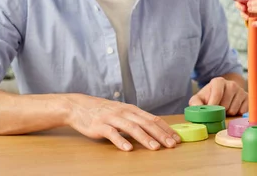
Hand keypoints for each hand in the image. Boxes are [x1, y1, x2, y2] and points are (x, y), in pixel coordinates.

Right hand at [64, 94, 180, 150]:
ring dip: (145, 138)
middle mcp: (125, 112)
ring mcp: (112, 118)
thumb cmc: (104, 111)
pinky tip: (128, 149)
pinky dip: (121, 141)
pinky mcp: (100, 126)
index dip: (166, 128)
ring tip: (155, 147)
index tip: (176, 138)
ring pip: (132, 128)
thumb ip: (136, 120)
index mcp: (132, 110)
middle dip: (161, 134)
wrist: (80, 106)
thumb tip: (154, 130)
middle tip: (172, 144)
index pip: (153, 119)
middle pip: (146, 123)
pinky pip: (112, 134)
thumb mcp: (122, 112)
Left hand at [189, 77, 247, 115]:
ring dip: (228, 114)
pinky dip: (237, 114)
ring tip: (225, 109)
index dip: (213, 105)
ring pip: (234, 110)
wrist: (224, 95)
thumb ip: (195, 102)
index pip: (217, 94)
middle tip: (217, 110)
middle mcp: (231, 84)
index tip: (210, 111)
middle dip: (220, 111)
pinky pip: (242, 112)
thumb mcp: (199, 98)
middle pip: (225, 105)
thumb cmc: (209, 98)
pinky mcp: (248, 98)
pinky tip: (233, 109)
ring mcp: (241, 91)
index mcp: (218, 81)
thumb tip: (197, 108)